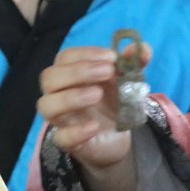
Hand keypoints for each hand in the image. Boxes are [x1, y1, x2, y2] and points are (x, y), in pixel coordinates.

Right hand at [37, 44, 149, 169]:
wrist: (117, 137)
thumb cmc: (113, 102)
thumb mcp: (126, 81)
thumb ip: (134, 64)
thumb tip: (143, 48)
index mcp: (70, 74)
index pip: (65, 57)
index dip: (86, 54)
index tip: (111, 57)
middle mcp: (59, 93)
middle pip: (49, 77)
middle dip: (78, 71)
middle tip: (107, 72)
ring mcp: (60, 118)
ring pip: (46, 105)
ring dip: (70, 97)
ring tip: (97, 94)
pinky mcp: (67, 141)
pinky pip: (61, 137)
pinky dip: (76, 131)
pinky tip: (94, 126)